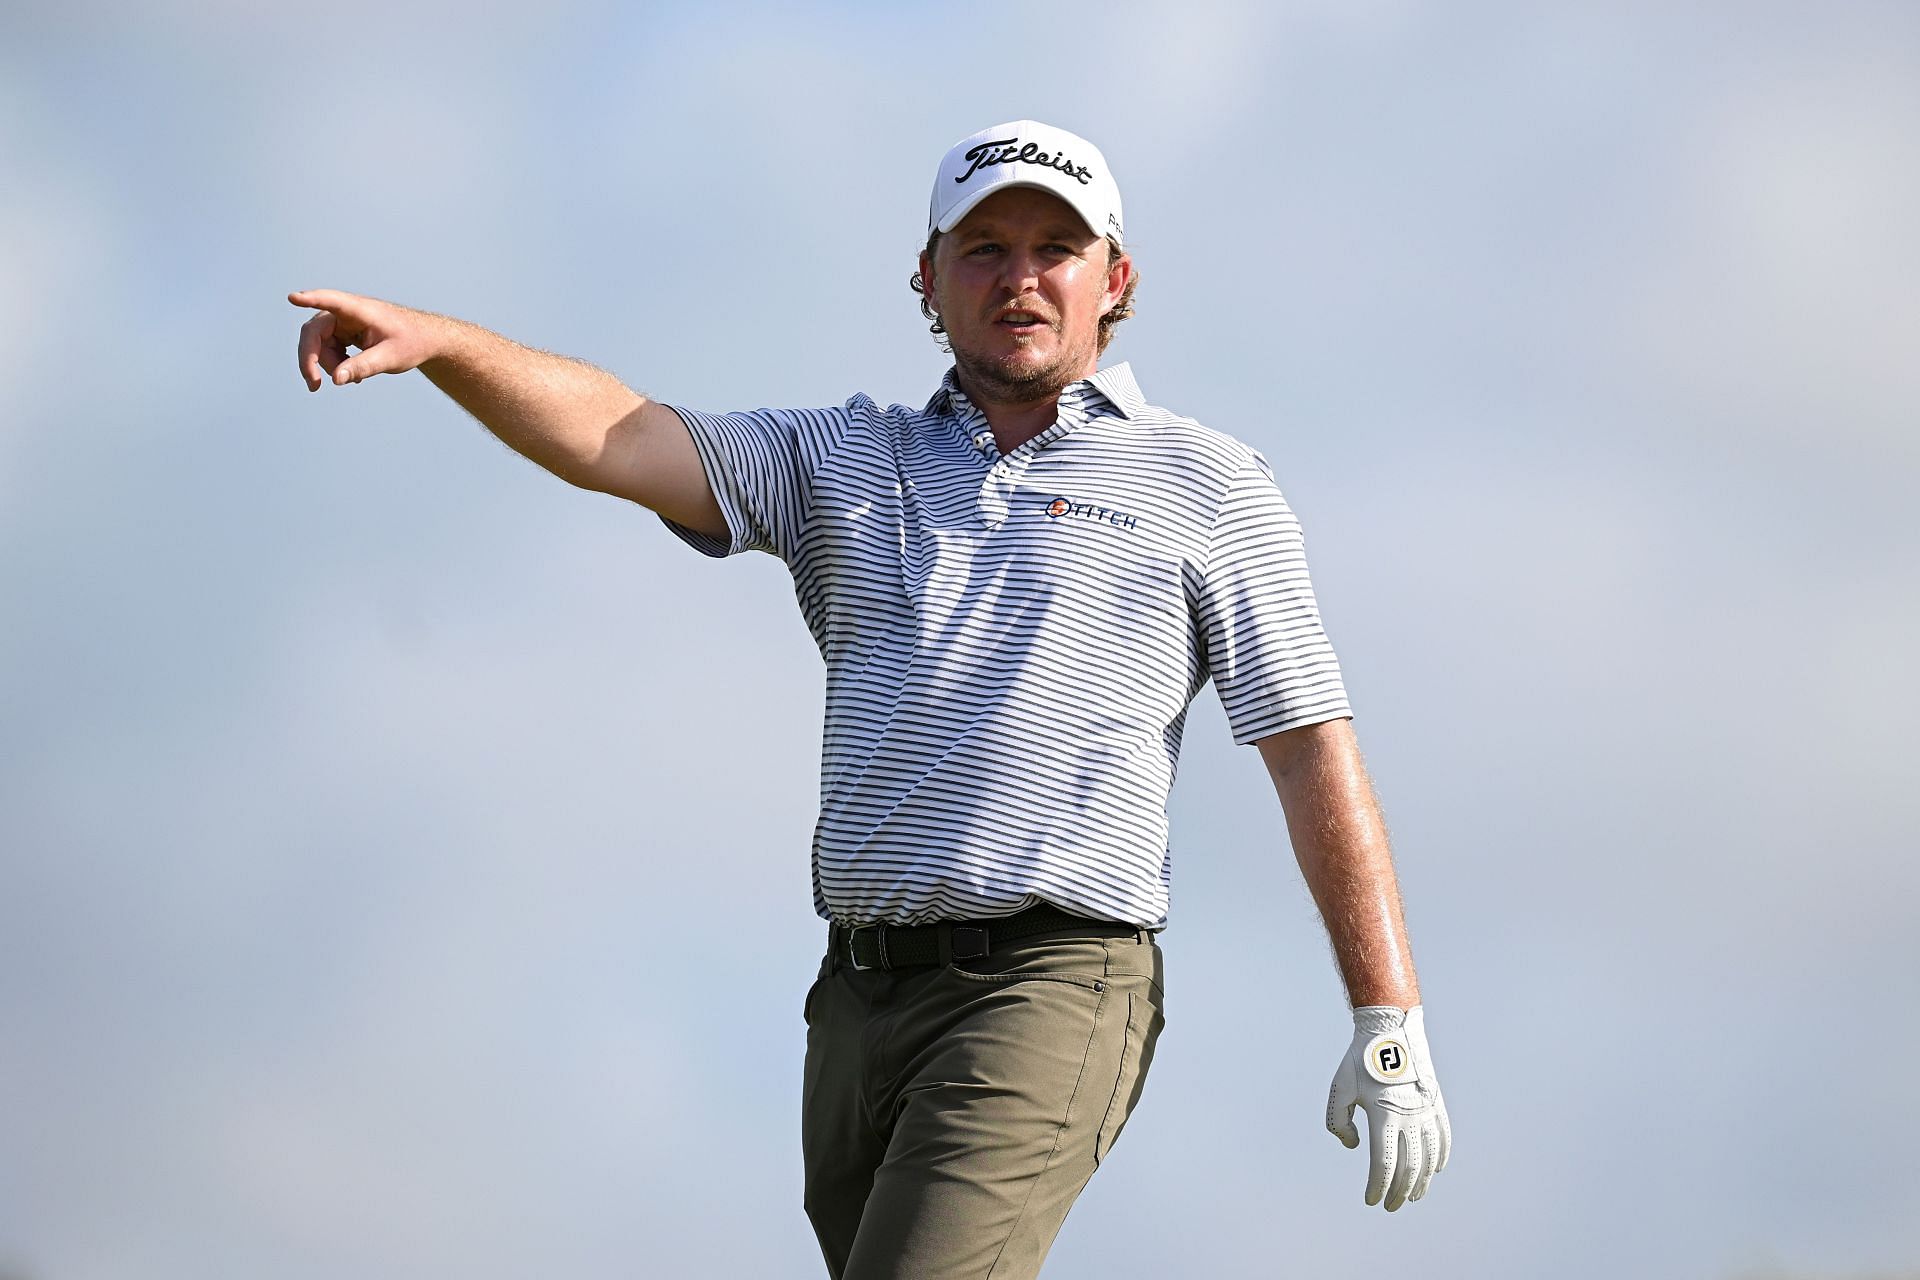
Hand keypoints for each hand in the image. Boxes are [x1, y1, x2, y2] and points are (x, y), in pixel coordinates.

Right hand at [288, 289, 443, 390]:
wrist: (424, 340)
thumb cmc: (411, 343)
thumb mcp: (389, 358)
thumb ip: (363, 367)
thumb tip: (335, 379)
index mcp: (359, 309)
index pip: (331, 301)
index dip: (311, 299)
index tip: (293, 298)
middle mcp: (345, 312)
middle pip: (314, 332)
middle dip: (311, 359)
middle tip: (314, 385)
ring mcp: (342, 322)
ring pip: (319, 344)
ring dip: (329, 365)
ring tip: (354, 379)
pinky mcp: (343, 332)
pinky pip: (327, 349)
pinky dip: (336, 364)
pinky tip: (353, 374)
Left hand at [1326, 1005, 1450, 1209]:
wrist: (1389, 1030)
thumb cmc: (1358, 1060)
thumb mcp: (1339, 1088)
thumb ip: (1338, 1121)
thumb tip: (1354, 1146)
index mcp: (1383, 1114)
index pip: (1383, 1164)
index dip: (1378, 1187)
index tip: (1371, 1200)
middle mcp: (1409, 1116)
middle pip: (1408, 1167)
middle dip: (1399, 1192)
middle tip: (1390, 1206)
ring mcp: (1426, 1110)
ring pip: (1429, 1157)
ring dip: (1421, 1182)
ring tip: (1412, 1196)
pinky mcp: (1436, 1103)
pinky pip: (1443, 1137)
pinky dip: (1440, 1157)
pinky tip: (1435, 1170)